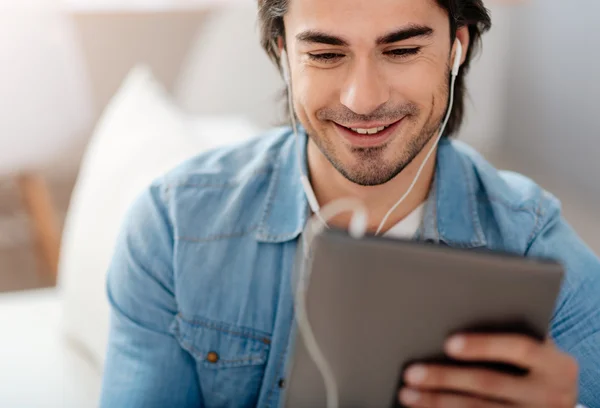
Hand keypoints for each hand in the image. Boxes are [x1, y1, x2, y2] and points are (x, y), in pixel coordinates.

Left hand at [398, 334, 578, 406]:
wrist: (557, 402)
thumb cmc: (533, 364)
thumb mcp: (536, 350)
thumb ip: (507, 332)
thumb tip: (452, 313)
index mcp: (557, 365)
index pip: (520, 348)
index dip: (484, 345)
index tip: (448, 343)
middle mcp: (552, 395)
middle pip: (490, 384)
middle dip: (445, 378)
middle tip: (411, 372)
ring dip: (437, 402)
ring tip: (407, 393)